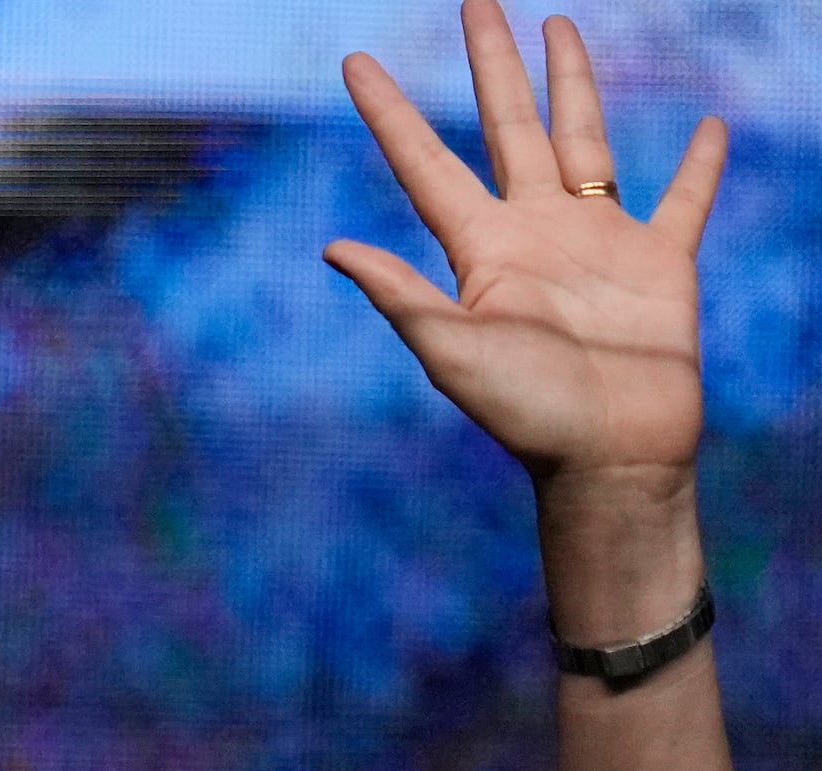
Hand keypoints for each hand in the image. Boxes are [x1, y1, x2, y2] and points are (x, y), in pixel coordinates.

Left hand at [326, 2, 724, 486]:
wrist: (608, 456)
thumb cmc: (527, 414)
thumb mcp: (452, 352)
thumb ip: (402, 295)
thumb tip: (333, 248)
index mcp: (480, 248)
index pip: (424, 163)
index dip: (389, 112)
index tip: (354, 62)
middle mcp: (535, 231)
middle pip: (508, 125)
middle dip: (491, 64)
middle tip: (477, 3)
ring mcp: (598, 240)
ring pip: (586, 137)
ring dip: (573, 83)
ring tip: (560, 26)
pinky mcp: (661, 261)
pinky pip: (684, 199)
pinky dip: (700, 164)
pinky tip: (707, 126)